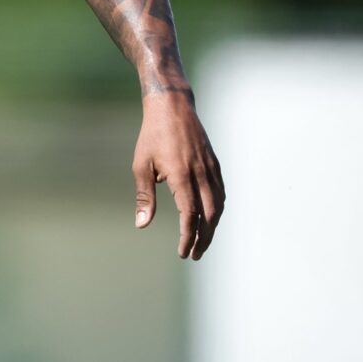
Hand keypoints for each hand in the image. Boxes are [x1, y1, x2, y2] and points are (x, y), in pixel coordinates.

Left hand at [132, 93, 224, 259]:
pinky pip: (221, 192)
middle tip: (195, 254)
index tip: (183, 252)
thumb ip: (145, 197)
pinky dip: (218, 209)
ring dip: (213, 226)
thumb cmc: (152, 136)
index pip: (190, 215)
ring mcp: (211, 169)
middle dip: (204, 238)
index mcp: (182, 176)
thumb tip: (142, 225)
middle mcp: (201, 174)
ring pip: (219, 205)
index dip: (188, 237)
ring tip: (202, 241)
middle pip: (210, 215)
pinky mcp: (215, 164)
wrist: (173, 107)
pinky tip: (210, 218)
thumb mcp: (141, 166)